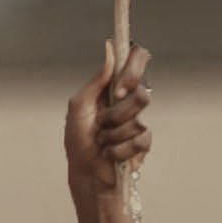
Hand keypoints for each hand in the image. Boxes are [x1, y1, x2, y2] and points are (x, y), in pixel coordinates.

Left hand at [65, 46, 152, 222]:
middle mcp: (128, 102)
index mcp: (112, 88)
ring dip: (115, 131)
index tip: (119, 87)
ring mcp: (137, 122)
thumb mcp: (79, 107)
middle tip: (104, 122)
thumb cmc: (78, 142)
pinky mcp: (143, 143)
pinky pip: (141, 137)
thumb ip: (97, 79)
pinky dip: (120, 148)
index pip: (136, 61)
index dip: (133, 69)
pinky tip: (111, 155)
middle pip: (141, 90)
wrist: (86, 175)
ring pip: (139, 115)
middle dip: (118, 110)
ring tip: (103, 141)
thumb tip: (110, 47)